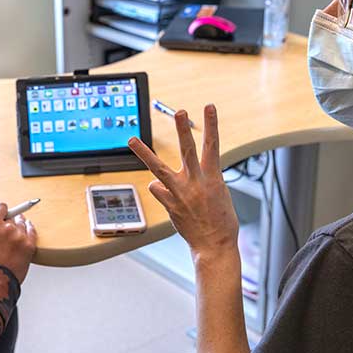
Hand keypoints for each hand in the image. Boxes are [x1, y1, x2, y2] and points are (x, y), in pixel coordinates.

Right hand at [0, 203, 37, 283]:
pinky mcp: (29, 244)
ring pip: (22, 223)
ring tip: (13, 236)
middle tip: (5, 230)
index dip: (0, 211)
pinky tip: (26, 230)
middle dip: (8, 222)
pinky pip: (32, 230)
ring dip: (18, 226)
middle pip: (11, 216)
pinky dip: (29, 229)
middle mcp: (7, 228)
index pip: (1, 206)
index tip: (1, 215)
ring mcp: (20, 236)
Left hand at [128, 104, 238, 259]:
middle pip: (188, 150)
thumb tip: (191, 173)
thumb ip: (203, 180)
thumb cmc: (221, 222)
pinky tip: (164, 193)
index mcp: (213, 177)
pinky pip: (158, 190)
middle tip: (178, 111)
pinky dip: (159, 189)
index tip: (208, 106)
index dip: (211, 124)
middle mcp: (196, 182)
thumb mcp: (220, 195)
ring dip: (143, 153)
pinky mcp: (169, 205)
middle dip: (183, 129)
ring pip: (158, 168)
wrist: (215, 245)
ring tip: (131, 139)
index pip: (213, 145)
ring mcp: (180, 193)